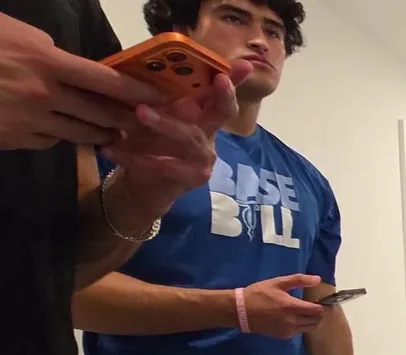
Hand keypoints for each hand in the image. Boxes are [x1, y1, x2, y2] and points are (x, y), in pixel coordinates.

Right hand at [0, 12, 166, 148]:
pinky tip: (58, 130)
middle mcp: (45, 97)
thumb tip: (74, 66)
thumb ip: (47, 51)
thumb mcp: (13, 34)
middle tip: (139, 119)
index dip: (139, 93)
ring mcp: (29, 122)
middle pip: (100, 114)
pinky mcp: (13, 140)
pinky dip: (57, 136)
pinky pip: (48, 142)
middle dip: (123, 118)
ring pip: (79, 134)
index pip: (108, 82)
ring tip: (109, 130)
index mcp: (48, 64)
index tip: (163, 98)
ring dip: (98, 132)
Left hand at [102, 59, 251, 205]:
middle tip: (220, 79)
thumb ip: (152, 96)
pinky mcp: (192, 177)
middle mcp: (209, 132)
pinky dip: (134, 157)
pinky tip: (110, 149)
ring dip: (165, 122)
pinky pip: (164, 165)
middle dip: (225, 95)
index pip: (219, 92)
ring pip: (190, 136)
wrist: (142, 186)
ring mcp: (204, 156)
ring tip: (140, 112)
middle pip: (224, 111)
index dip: (234, 80)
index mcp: (200, 113)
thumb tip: (134, 65)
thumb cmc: (148, 143)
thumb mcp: (150, 115)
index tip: (243, 66)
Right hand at [242, 274, 326, 337]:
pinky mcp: (283, 336)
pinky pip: (300, 332)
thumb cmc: (259, 294)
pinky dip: (302, 325)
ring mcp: (288, 330)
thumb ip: (299, 280)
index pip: (318, 311)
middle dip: (317, 313)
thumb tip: (317, 279)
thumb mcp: (278, 283)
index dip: (321, 305)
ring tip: (304, 311)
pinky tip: (294, 318)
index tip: (319, 300)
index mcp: (292, 307)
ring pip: (310, 327)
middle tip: (312, 305)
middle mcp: (292, 321)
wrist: (240, 311)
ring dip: (311, 320)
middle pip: (316, 320)